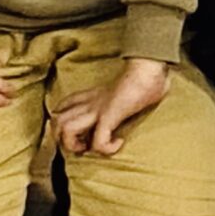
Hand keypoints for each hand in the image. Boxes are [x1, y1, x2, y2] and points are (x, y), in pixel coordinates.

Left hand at [54, 57, 169, 155]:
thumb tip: (157, 88)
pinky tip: (118, 143)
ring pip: (65, 130)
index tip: (79, 131)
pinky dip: (106, 149)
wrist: (149, 67)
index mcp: (96, 94)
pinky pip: (98, 142)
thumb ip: (136, 88)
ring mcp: (98, 109)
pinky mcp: (109, 117)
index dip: (64, 118)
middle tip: (80, 145)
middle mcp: (92, 102)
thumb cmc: (149, 74)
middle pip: (57, 118)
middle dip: (62, 138)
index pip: (66, 104)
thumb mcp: (136, 83)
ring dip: (74, 146)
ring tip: (89, 148)